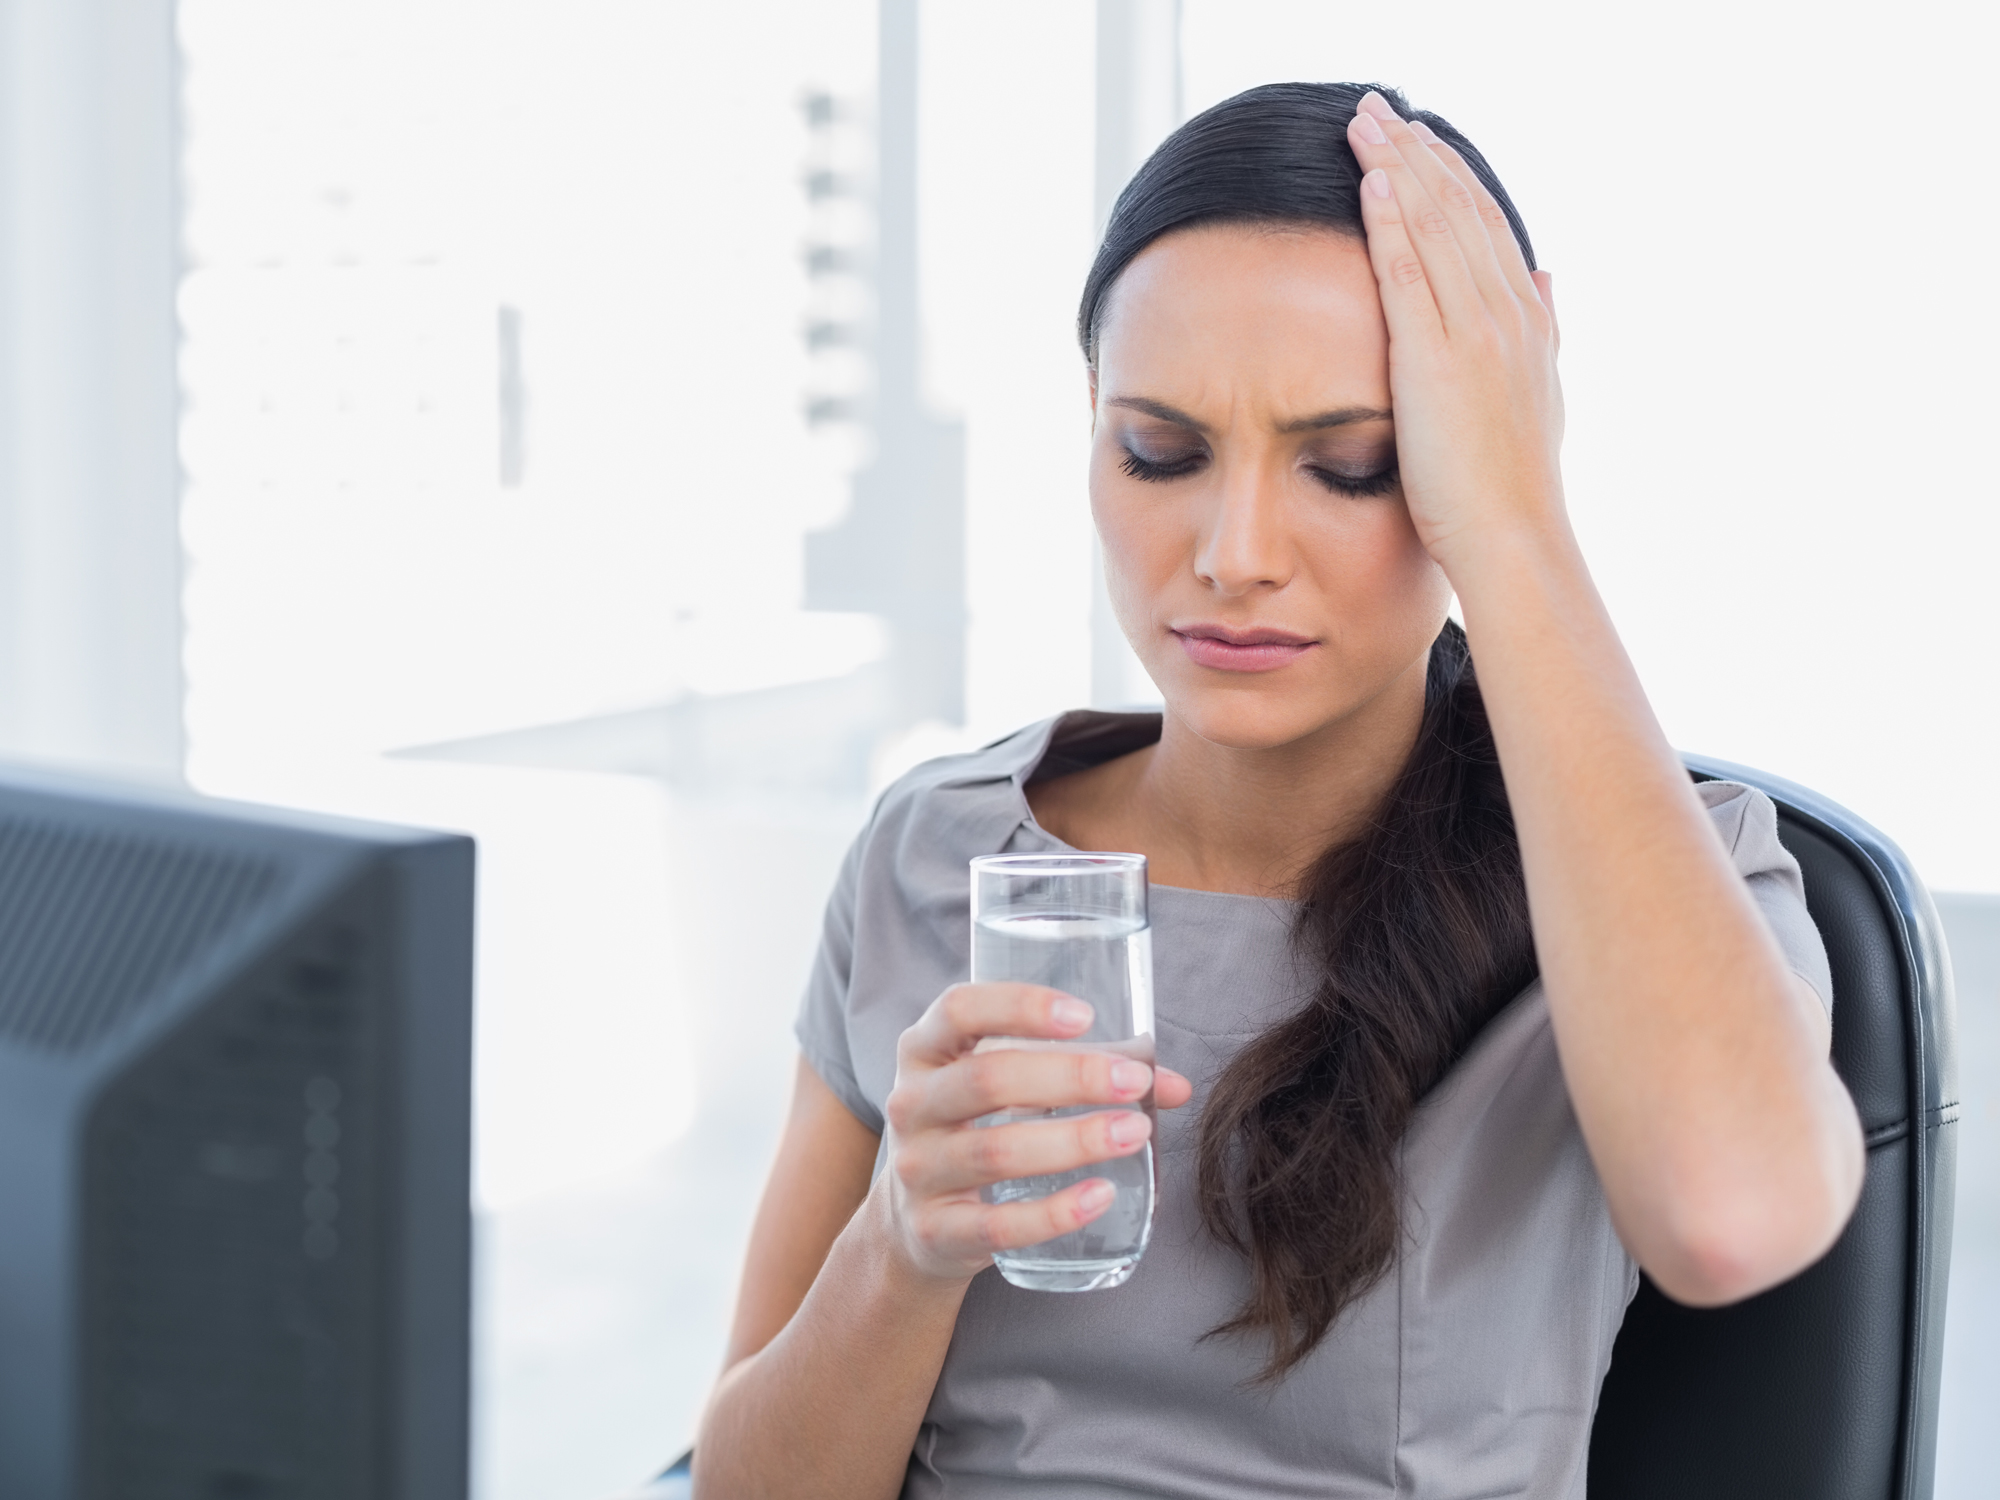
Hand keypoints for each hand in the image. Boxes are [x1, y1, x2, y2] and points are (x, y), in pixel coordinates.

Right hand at [876, 982, 1192, 1282]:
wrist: (916, 1226)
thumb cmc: (977, 1133)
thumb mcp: (1008, 1091)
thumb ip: (1085, 1075)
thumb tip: (1173, 1085)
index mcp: (925, 1051)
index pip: (960, 1009)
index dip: (1020, 1006)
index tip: (1085, 1016)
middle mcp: (911, 1104)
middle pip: (987, 1078)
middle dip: (1070, 1078)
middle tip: (1134, 1083)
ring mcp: (917, 1170)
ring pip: (996, 1151)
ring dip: (1073, 1141)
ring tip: (1133, 1133)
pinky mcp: (935, 1231)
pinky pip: (998, 1225)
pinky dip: (1054, 1211)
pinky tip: (1101, 1194)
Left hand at [1343, 92, 1565, 580]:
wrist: (1516, 542)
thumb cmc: (1513, 491)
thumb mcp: (1539, 399)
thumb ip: (1542, 333)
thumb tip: (1547, 280)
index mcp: (1528, 324)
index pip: (1486, 229)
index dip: (1451, 177)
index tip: (1419, 138)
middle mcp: (1508, 316)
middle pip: (1460, 211)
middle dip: (1419, 152)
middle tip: (1379, 107)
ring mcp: (1475, 335)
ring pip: (1436, 227)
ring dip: (1399, 166)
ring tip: (1363, 122)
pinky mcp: (1437, 360)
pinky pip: (1411, 273)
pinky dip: (1392, 221)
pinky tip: (1371, 180)